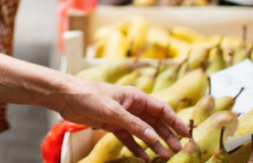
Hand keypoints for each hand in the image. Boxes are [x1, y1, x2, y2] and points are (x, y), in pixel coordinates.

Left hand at [53, 79, 187, 159]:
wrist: (67, 97)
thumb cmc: (90, 95)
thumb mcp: (114, 111)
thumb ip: (134, 125)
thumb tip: (154, 137)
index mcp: (136, 97)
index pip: (161, 109)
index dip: (174, 121)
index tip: (186, 134)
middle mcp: (132, 106)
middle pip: (155, 123)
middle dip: (167, 136)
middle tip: (177, 150)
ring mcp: (122, 116)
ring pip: (143, 132)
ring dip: (154, 144)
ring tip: (164, 157)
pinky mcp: (111, 124)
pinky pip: (128, 138)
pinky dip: (136, 147)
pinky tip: (144, 158)